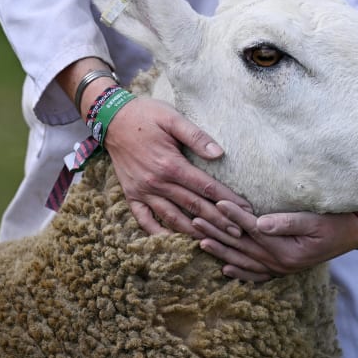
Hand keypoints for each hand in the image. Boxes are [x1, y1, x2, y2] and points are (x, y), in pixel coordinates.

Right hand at [105, 96, 250, 237]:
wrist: (111, 119)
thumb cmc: (146, 115)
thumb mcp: (172, 118)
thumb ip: (196, 136)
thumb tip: (220, 153)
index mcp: (171, 164)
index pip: (206, 187)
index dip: (228, 200)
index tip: (245, 210)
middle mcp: (157, 182)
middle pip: (194, 207)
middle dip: (218, 221)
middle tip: (238, 234)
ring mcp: (143, 191)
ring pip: (172, 219)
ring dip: (195, 232)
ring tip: (214, 242)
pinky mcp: (131, 195)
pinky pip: (144, 220)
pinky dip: (158, 234)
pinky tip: (174, 242)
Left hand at [192, 203, 357, 282]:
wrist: (355, 235)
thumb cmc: (337, 222)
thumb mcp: (315, 220)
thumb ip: (287, 222)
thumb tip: (259, 223)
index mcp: (286, 250)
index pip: (252, 229)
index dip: (234, 216)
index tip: (217, 203)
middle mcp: (280, 263)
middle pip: (242, 246)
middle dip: (218, 233)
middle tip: (195, 220)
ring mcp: (281, 269)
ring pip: (244, 260)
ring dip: (222, 250)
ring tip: (200, 240)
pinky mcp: (284, 269)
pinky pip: (258, 275)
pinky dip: (240, 273)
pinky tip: (226, 269)